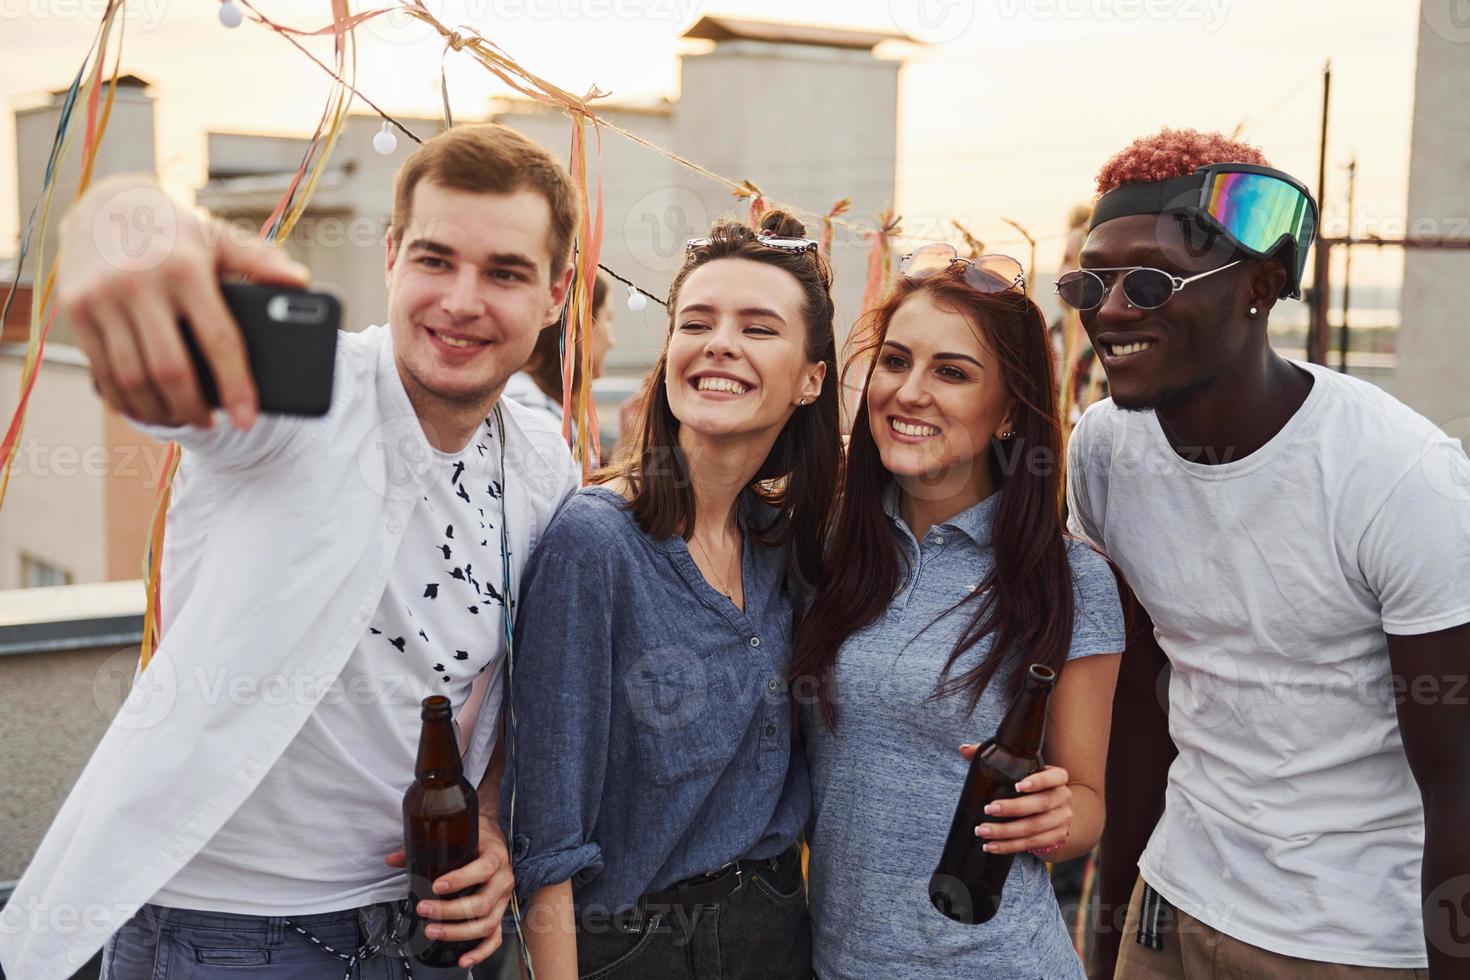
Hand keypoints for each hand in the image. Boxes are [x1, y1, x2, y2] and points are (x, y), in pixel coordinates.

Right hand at [57, 174, 308, 428]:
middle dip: (193, 408)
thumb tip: (301, 281)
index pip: (219, 340)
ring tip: (181, 419)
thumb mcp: (219, 238)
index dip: (236, 386)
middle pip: (171, 369)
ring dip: (159, 410)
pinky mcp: (74, 309)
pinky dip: (124, 399)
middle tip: (211, 424)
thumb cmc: (176, 232)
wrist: (104, 203)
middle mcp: (140, 283)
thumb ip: (260, 260)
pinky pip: (101, 369)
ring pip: (132, 377)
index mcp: (186, 268)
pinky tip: (144, 408)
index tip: (247, 419)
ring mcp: (102, 297)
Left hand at [385, 812, 514, 968]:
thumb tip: (392, 860)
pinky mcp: (500, 914)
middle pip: (482, 903)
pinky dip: (481, 952)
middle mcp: (503, 880)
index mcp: (495, 857)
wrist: (495, 840)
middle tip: (424, 910)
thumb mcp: (457, 835)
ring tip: (431, 931)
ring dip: (458, 932)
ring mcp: (503, 900)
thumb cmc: (477, 838)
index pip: (483, 869)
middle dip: (450, 911)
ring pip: (487, 923)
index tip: (437, 886)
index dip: (461, 879)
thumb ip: (423, 847)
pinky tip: (463, 959)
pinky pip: (495, 938)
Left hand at [959, 746, 1071, 857]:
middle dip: (1013, 808)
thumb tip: (964, 749)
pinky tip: (991, 846)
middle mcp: (1063, 798)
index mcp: (1057, 778)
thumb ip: (994, 757)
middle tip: (989, 809)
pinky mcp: (1056, 838)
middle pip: (1042, 804)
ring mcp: (1062, 820)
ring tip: (982, 831)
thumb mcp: (1017, 769)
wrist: (1051, 811)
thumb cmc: (1028, 784)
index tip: (1017, 786)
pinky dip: (1009, 846)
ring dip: (1006, 832)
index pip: (1055, 777)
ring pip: (1034, 828)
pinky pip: (1031, 845)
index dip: (1038, 781)